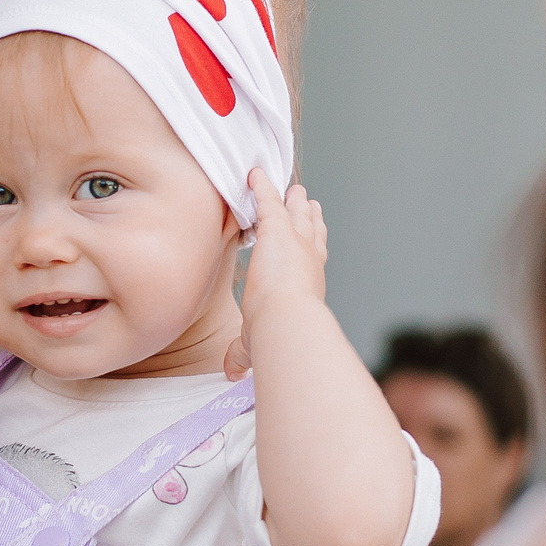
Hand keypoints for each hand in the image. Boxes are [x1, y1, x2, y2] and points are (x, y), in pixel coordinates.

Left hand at [226, 168, 327, 379]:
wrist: (286, 323)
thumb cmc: (276, 337)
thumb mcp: (257, 342)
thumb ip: (243, 354)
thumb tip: (232, 372)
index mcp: (307, 286)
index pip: (311, 262)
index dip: (312, 247)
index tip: (313, 237)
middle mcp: (307, 262)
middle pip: (311, 232)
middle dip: (309, 217)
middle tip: (308, 201)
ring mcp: (295, 243)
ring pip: (295, 214)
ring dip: (291, 199)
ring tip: (292, 186)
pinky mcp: (277, 231)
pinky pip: (268, 202)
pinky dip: (262, 187)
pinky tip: (254, 173)